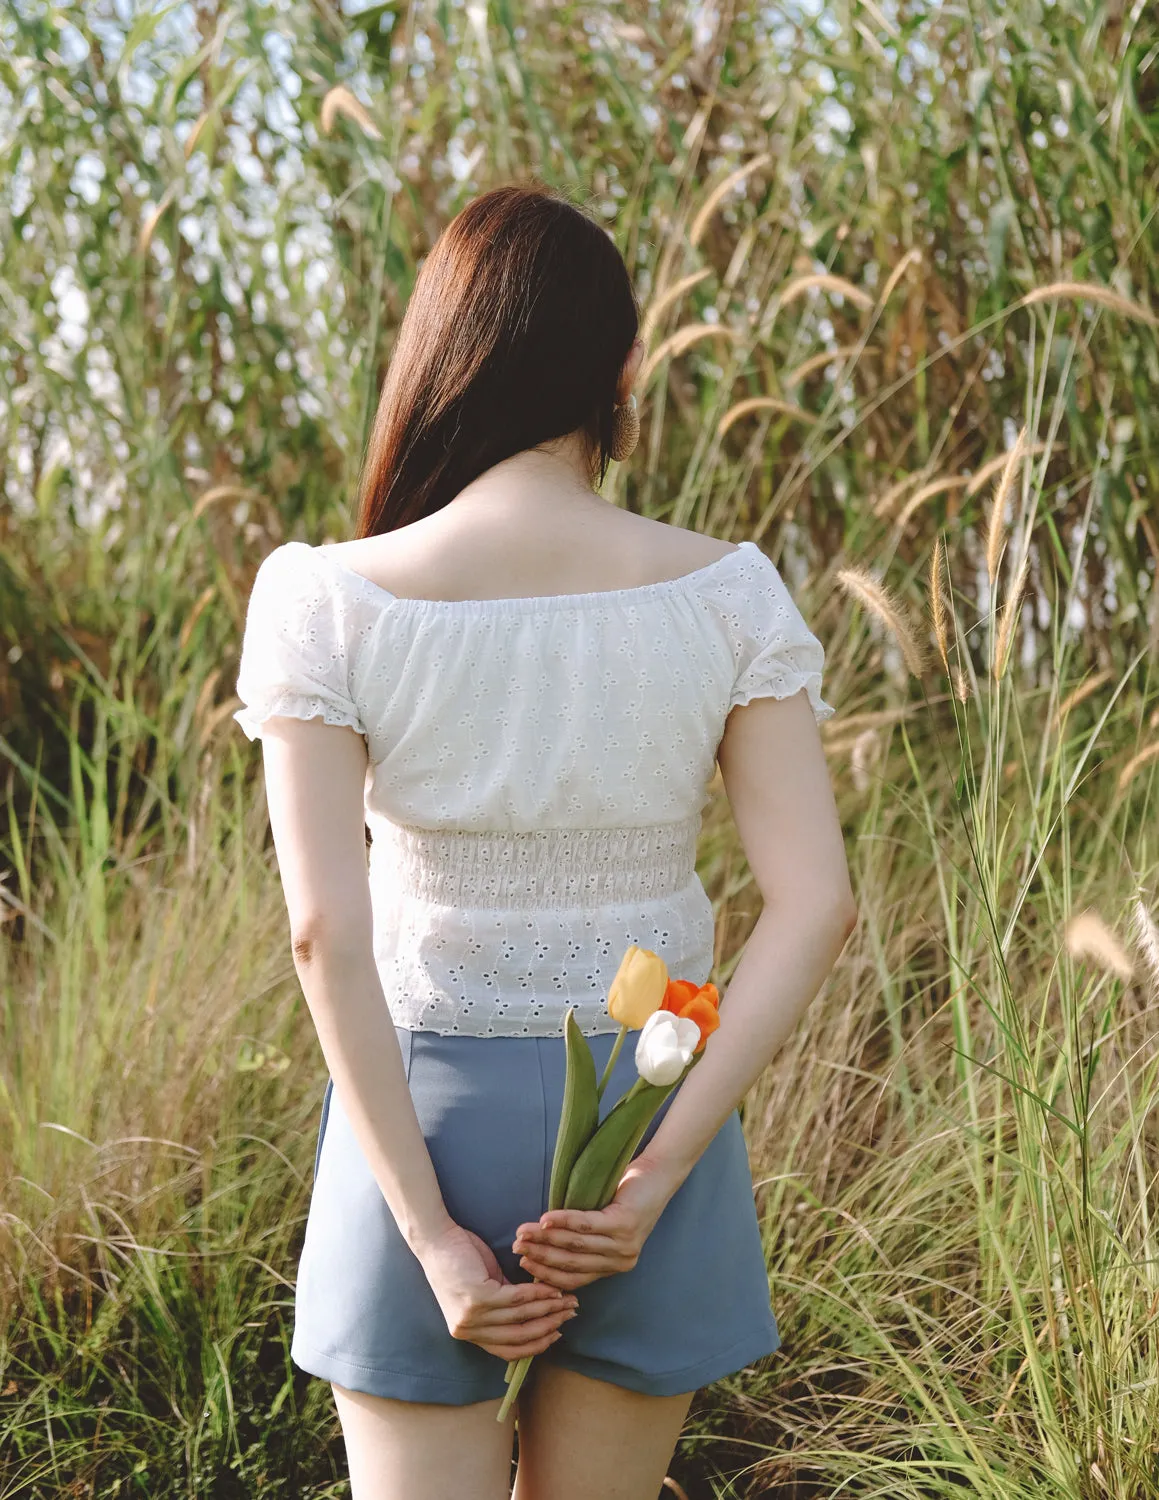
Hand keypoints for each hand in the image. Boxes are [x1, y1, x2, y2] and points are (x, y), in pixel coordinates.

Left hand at [418, 1220, 578, 1361]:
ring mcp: (471, 1317)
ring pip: (520, 1318)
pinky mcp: (476, 1298)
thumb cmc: (461, 1260)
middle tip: (570, 1314)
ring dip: (548, 1310)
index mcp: (469, 1333)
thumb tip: (541, 1312)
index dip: (536, 1345)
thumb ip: (507, 1305)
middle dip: (549, 1327)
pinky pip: (515, 1299)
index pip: (508, 1351)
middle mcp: (468, 1330)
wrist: (436, 1238)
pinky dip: (537, 1294)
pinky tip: (551, 1288)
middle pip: (518, 1337)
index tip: (557, 1334)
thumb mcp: (485, 1289)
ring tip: (566, 1300)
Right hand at [511, 1155, 676, 1290]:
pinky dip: (562, 1221)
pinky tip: (544, 1219)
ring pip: (575, 1244)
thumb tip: (541, 1248)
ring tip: (523, 1232)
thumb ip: (581, 1241)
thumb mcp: (604, 1227)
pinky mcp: (624, 1224)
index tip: (523, 1264)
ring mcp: (623, 1244)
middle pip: (571, 1262)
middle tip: (517, 1247)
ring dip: (544, 1238)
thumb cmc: (625, 1198)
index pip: (574, 1278)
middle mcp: (620, 1261)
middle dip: (539, 1255)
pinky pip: (585, 1224)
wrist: (657, 1175)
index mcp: (613, 1266)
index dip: (546, 1273)